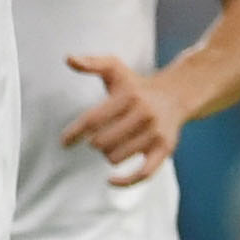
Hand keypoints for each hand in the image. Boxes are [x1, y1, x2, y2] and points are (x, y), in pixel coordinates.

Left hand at [60, 53, 186, 184]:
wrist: (176, 95)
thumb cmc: (136, 85)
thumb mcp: (115, 68)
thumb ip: (92, 63)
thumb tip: (68, 58)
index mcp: (128, 96)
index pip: (93, 119)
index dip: (74, 133)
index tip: (64, 142)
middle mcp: (143, 114)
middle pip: (101, 142)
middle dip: (95, 142)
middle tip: (101, 134)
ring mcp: (155, 133)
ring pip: (115, 157)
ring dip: (108, 154)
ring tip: (115, 142)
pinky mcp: (165, 149)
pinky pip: (143, 173)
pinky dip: (125, 181)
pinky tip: (110, 180)